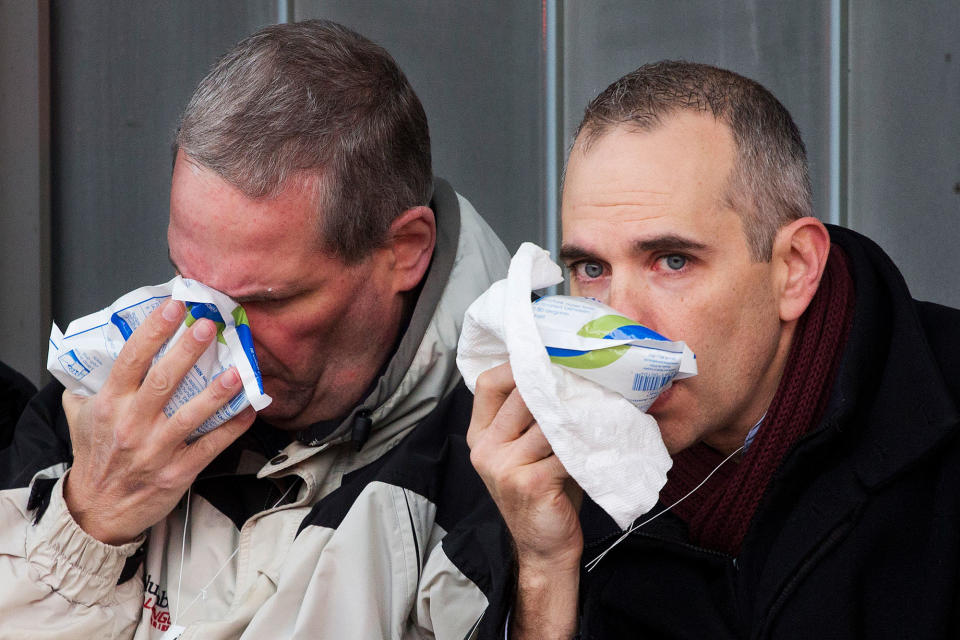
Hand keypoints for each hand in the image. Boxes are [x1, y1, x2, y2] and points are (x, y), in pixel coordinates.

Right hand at [62, 299, 255, 544]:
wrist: (97, 512)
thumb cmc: (94, 460)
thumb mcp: (80, 419)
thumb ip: (86, 387)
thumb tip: (92, 354)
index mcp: (109, 406)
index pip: (131, 360)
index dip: (153, 331)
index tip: (174, 308)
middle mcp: (132, 425)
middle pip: (163, 380)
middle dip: (188, 350)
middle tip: (208, 325)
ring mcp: (157, 449)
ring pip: (191, 414)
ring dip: (217, 390)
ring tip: (238, 368)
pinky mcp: (179, 471)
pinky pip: (211, 445)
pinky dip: (232, 427)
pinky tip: (250, 409)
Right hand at [467, 363, 581, 638]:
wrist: (544, 547)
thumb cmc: (543, 491)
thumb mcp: (527, 449)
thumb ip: (532, 416)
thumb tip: (566, 372)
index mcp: (479, 436)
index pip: (487, 384)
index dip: (516, 365)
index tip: (547, 355)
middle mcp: (485, 449)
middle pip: (519, 396)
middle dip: (554, 384)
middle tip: (585, 371)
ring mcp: (504, 467)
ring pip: (546, 421)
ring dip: (576, 411)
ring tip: (600, 400)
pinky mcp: (530, 482)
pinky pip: (563, 448)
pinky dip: (585, 440)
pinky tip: (600, 435)